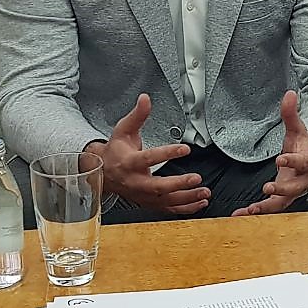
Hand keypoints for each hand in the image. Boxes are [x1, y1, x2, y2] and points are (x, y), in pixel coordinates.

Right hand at [88, 94, 209, 213]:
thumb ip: (137, 115)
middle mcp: (135, 182)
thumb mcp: (123, 130)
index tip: (185, 149)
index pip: (148, 158)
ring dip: (187, 198)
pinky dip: (185, 208)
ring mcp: (142, 195)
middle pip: (158, 186)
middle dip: (178, 184)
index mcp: (129, 162)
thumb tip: (145, 98)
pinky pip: (168, 209)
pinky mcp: (149, 203)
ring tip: (204, 192)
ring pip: (165, 200)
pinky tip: (200, 203)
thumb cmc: (116, 151)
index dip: (167, 153)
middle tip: (196, 178)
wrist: (103, 174)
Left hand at [232, 91, 307, 216]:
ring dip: (266, 208)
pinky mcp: (282, 200)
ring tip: (250, 210)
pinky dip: (257, 213)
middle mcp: (302, 180)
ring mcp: (292, 192)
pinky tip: (240, 215)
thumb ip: (291, 114)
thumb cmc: (302, 145)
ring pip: (282, 203)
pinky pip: (271, 209)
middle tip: (268, 188)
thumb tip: (289, 94)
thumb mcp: (297, 129)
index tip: (280, 159)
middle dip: (282, 190)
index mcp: (307, 162)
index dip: (292, 161)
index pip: (302, 162)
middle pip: (295, 188)